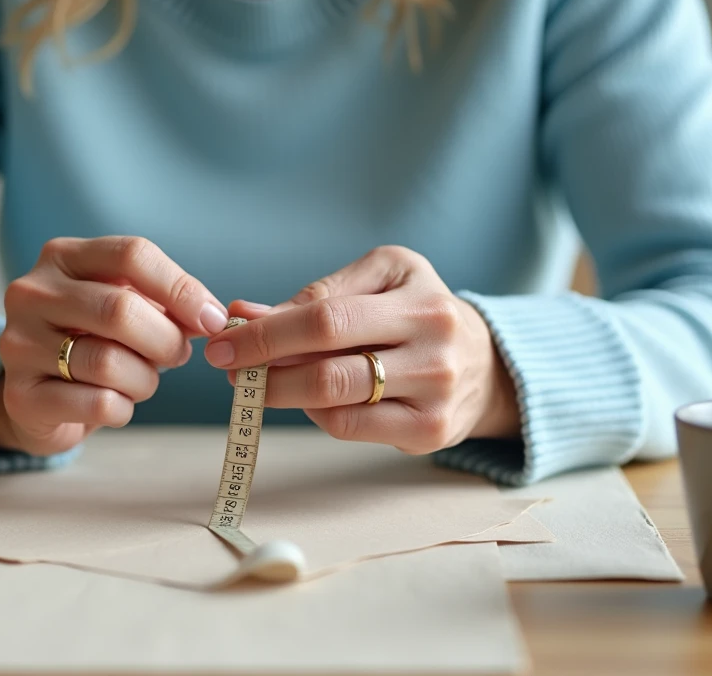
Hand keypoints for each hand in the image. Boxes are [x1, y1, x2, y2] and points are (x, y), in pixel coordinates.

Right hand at [0, 236, 227, 455]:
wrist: (38, 397)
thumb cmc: (92, 342)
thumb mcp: (125, 307)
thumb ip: (164, 304)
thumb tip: (210, 317)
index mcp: (62, 257)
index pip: (131, 254)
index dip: (181, 288)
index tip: (211, 318)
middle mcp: (32, 293)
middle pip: (121, 309)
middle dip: (166, 339)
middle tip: (179, 355)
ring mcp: (19, 344)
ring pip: (109, 362)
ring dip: (145, 379)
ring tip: (143, 381)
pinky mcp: (21, 396)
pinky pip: (97, 404)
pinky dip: (123, 408)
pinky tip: (117, 403)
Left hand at [204, 246, 519, 453]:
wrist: (488, 364)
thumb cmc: (417, 312)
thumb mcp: (379, 280)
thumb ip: (315, 294)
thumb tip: (243, 315)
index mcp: (416, 291)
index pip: (324, 316)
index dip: (266, 332)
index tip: (222, 339)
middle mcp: (434, 339)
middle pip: (326, 361)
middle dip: (262, 366)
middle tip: (227, 368)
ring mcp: (435, 390)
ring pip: (333, 399)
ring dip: (280, 392)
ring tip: (258, 382)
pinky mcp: (429, 431)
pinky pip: (349, 426)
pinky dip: (314, 413)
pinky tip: (306, 399)